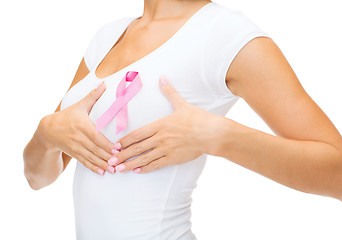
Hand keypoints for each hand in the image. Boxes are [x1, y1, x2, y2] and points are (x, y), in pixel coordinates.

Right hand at [39, 81, 116, 174]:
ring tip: (114, 170)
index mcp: (82, 125)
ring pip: (91, 157)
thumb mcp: (80, 105)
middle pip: (95, 149)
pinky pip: (84, 162)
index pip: (96, 136)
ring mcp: (75, 147)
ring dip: (103, 164)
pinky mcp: (73, 154)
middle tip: (120, 162)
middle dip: (108, 157)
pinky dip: (93, 168)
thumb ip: (93, 96)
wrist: (48, 129)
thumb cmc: (68, 115)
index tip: (118, 149)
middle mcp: (78, 137)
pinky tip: (102, 173)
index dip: (107, 144)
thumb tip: (104, 83)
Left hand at [108, 75, 222, 173]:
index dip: (124, 140)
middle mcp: (161, 138)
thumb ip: (169, 92)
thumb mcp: (182, 104)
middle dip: (122, 155)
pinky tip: (138, 171)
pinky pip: (157, 165)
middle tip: (110, 161)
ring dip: (130, 164)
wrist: (212, 133)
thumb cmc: (198, 119)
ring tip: (118, 170)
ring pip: (144, 158)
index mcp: (160, 124)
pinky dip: (146, 168)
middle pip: (137, 148)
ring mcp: (167, 149)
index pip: (137, 134)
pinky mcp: (174, 158)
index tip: (114, 145)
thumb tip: (162, 77)